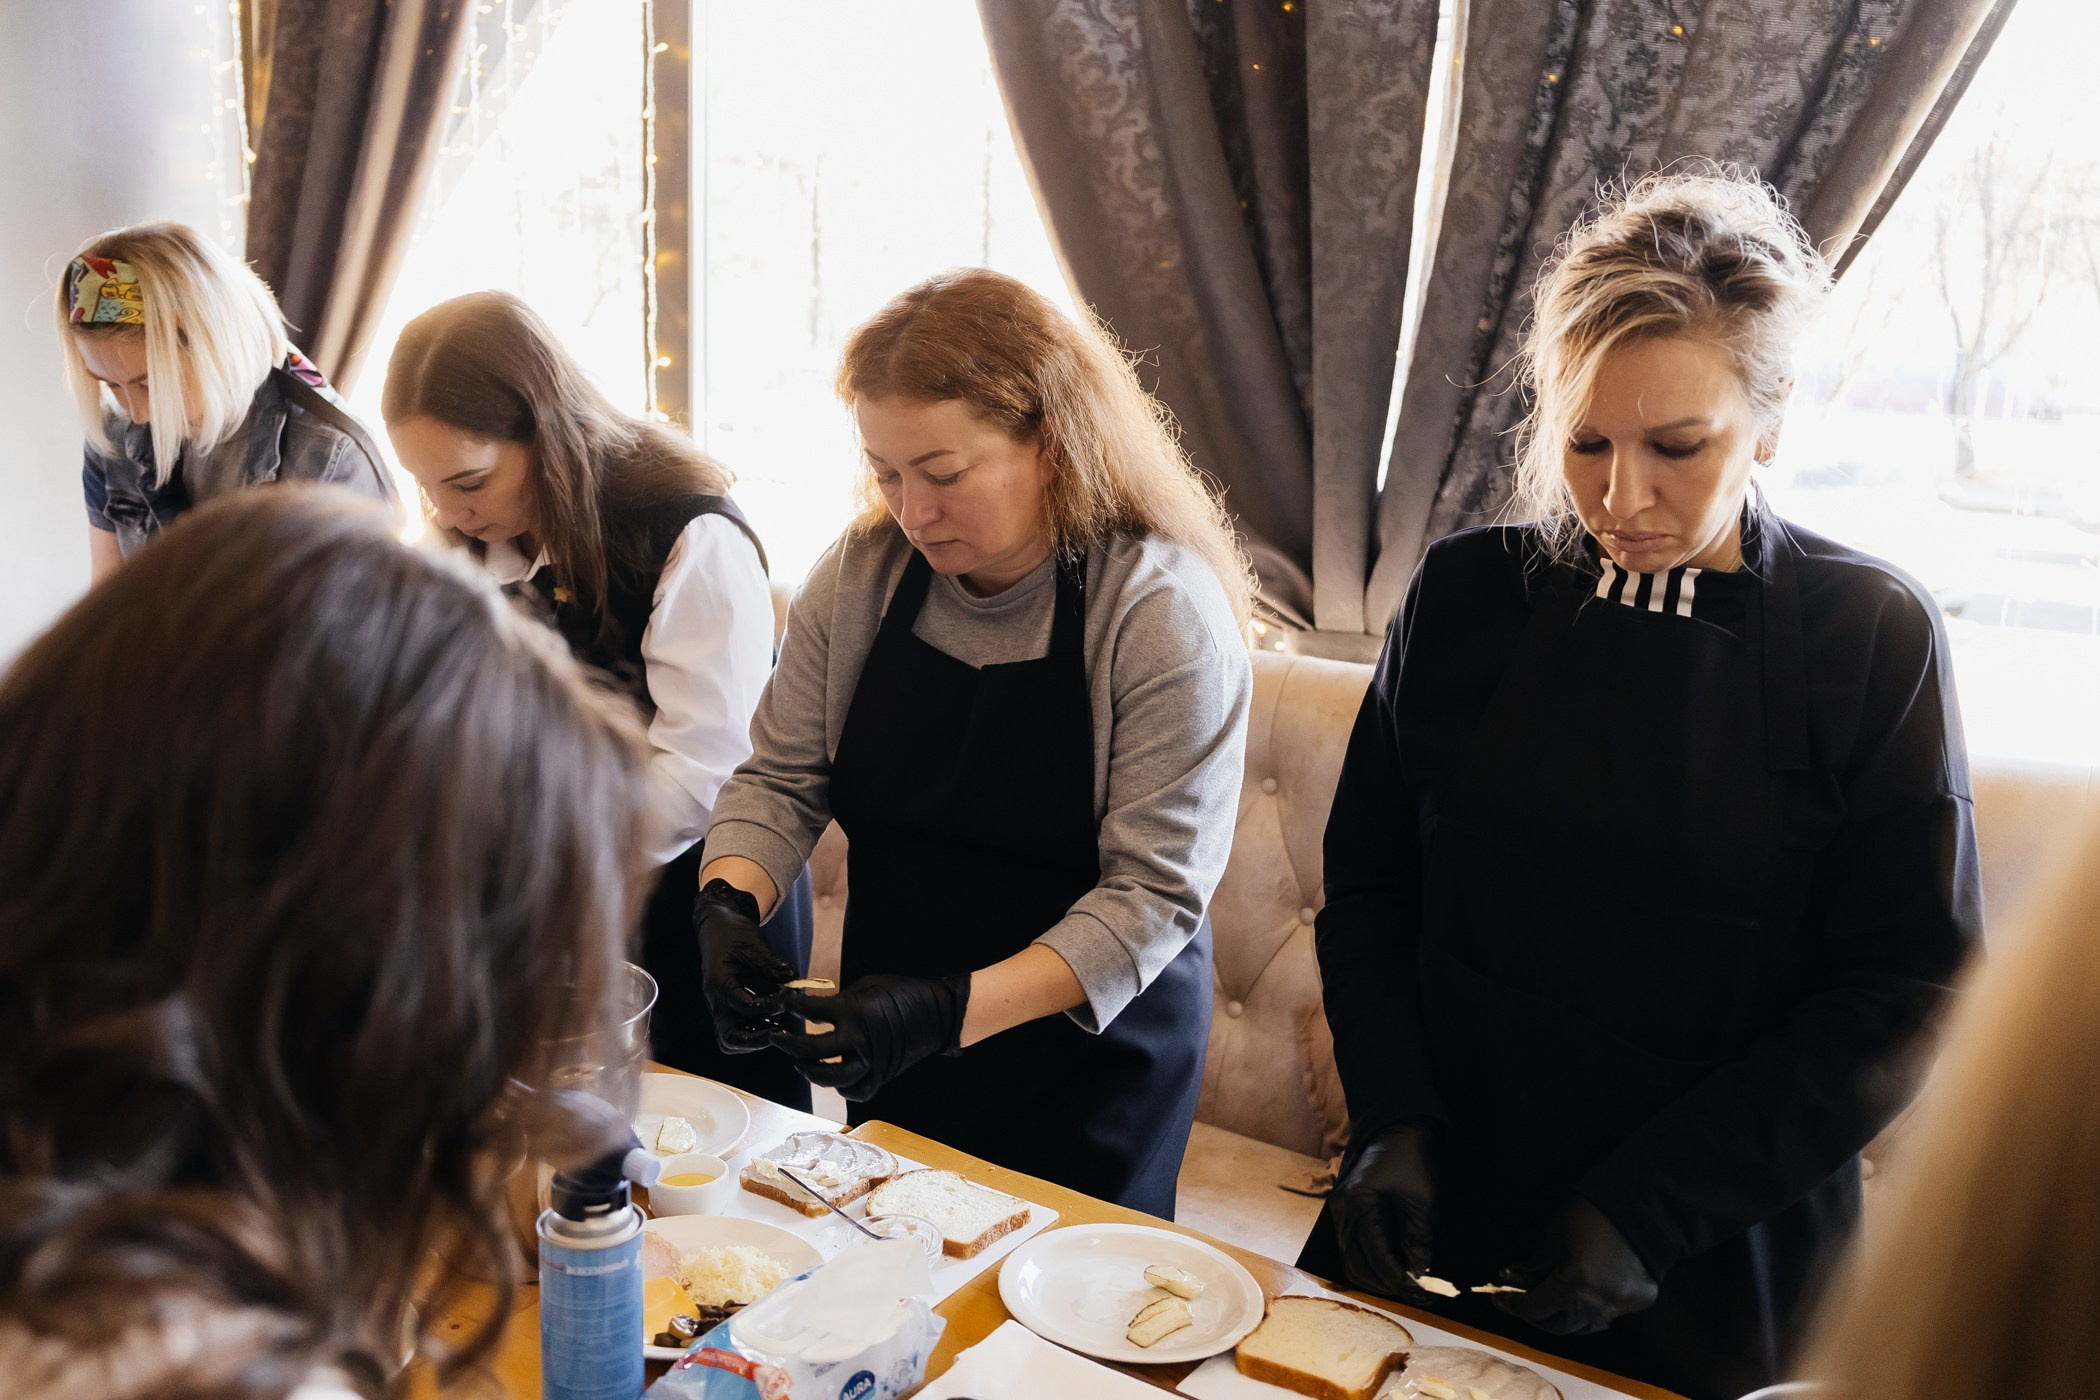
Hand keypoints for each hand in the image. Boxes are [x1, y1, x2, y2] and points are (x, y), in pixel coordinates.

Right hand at [693, 879, 795, 1054]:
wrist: (717, 926)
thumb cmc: (732, 933)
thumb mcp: (753, 943)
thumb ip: (771, 964)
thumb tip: (793, 980)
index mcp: (720, 983)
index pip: (745, 1006)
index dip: (769, 1006)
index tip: (788, 997)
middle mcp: (716, 1000)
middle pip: (728, 1036)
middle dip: (755, 1040)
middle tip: (780, 1032)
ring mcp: (720, 1006)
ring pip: (731, 1037)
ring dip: (754, 1039)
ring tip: (779, 1029)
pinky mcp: (727, 1006)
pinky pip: (736, 1029)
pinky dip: (754, 1031)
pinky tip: (774, 1022)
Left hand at [768, 972, 969, 1100]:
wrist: (939, 1013)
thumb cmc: (903, 992)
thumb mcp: (868, 984)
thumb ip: (842, 999)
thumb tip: (817, 1008)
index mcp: (854, 1011)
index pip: (810, 1011)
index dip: (791, 1005)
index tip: (782, 1001)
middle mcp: (859, 1040)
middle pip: (812, 1051)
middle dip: (787, 1044)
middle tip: (776, 1038)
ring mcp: (871, 1062)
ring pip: (830, 1078)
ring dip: (810, 1072)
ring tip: (800, 1062)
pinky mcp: (882, 1075)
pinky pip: (855, 1091)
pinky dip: (842, 1088)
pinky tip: (834, 1078)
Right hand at [1328, 1121, 1438, 1299]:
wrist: (1398, 1132)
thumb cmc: (1412, 1162)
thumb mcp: (1423, 1205)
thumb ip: (1419, 1244)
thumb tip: (1419, 1279)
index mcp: (1359, 1205)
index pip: (1377, 1258)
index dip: (1400, 1281)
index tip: (1424, 1294)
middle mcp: (1342, 1212)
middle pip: (1357, 1267)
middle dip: (1387, 1285)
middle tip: (1417, 1292)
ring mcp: (1339, 1213)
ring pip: (1351, 1262)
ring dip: (1377, 1278)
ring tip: (1406, 1282)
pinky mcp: (1345, 1214)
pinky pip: (1352, 1249)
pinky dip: (1371, 1263)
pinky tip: (1393, 1265)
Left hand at [1493, 1198, 1658, 1334]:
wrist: (1638, 1205)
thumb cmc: (1589, 1216)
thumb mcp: (1553, 1239)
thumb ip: (1533, 1266)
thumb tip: (1512, 1280)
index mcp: (1574, 1288)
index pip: (1535, 1309)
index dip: (1514, 1305)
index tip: (1499, 1298)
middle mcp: (1597, 1306)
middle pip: (1560, 1328)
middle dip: (1537, 1317)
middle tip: (1523, 1304)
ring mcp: (1621, 1308)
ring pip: (1586, 1327)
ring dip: (1566, 1319)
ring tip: (1551, 1304)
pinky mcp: (1639, 1302)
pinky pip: (1609, 1315)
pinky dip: (1593, 1310)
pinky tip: (1583, 1296)